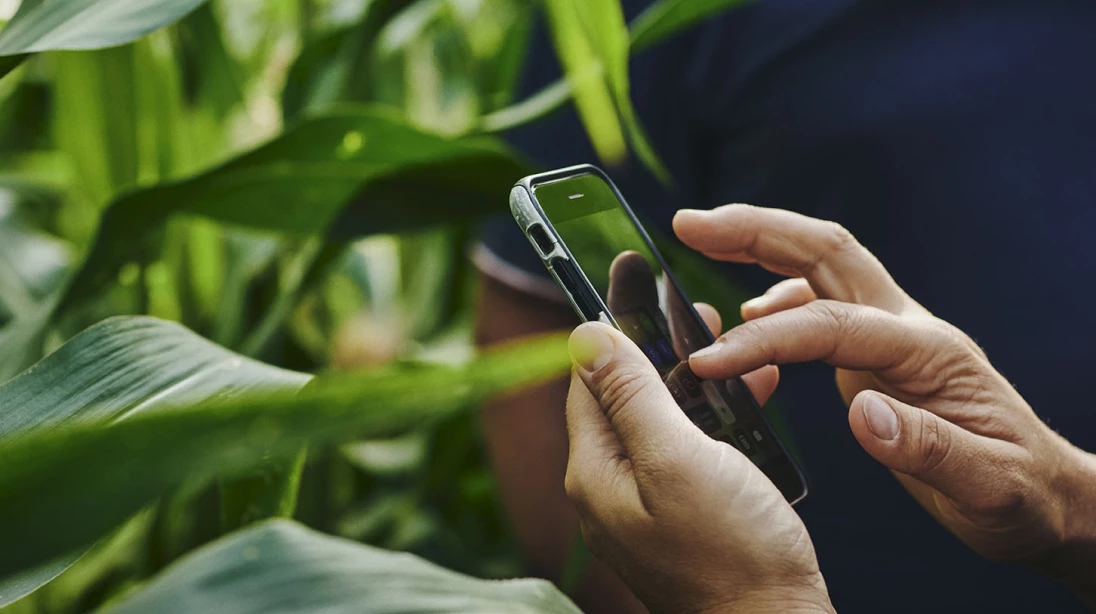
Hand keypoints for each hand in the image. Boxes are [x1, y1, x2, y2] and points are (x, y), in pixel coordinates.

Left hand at [564, 310, 834, 613]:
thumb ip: (630, 395)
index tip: (631, 277)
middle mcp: (610, 485)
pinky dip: (714, 417)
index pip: (588, 377)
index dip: (612, 325)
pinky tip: (747, 398)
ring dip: (693, 379)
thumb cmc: (731, 552)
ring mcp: (644, 502)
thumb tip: (585, 334)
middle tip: (694, 310)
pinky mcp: (681, 513)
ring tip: (729, 346)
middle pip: (623, 395)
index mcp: (596, 469)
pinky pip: (686, 448)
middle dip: (658, 348)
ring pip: (659, 418)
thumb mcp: (676, 458)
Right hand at [675, 205, 1095, 601]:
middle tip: (689, 224)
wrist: (1043, 495)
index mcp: (928, 352)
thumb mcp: (987, 486)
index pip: (834, 325)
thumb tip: (860, 414)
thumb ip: (927, 448)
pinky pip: (820, 302)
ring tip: (700, 240)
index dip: (766, 339)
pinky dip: (777, 294)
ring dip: (759, 245)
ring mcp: (891, 334)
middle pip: (826, 251)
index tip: (710, 362)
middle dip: (755, 230)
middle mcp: (907, 327)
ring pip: (819, 265)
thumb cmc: (1018, 494)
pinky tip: (751, 314)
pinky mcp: (878, 352)